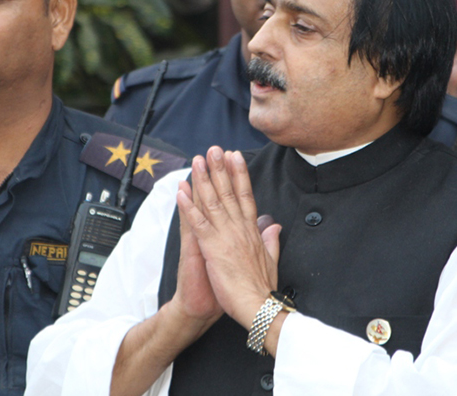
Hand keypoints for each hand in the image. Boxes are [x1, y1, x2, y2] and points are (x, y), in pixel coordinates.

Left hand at [176, 147, 281, 328]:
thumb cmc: (262, 288)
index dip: (239, 175)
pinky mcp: (212, 248)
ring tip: (198, 161)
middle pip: (229, 192)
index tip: (235, 156)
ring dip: (204, 179)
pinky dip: (189, 206)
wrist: (257, 307)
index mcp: (252, 231)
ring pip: (213, 201)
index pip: (246, 196)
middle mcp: (240, 228)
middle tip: (215, 148)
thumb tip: (275, 225)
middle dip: (221, 168)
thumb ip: (271, 240)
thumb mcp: (271, 260)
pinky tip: (182, 191)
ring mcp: (225, 236)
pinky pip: (198, 223)